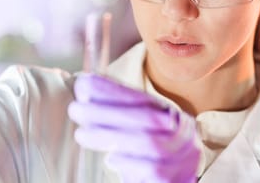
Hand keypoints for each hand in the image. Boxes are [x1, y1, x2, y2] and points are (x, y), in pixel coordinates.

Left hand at [69, 74, 199, 182]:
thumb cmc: (150, 157)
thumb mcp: (136, 130)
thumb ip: (117, 111)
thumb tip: (84, 86)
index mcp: (170, 114)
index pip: (143, 98)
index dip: (113, 91)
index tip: (84, 85)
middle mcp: (182, 132)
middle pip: (146, 117)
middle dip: (106, 111)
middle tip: (76, 110)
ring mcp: (183, 155)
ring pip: (148, 142)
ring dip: (110, 136)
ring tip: (82, 134)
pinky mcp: (176, 179)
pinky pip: (154, 169)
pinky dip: (128, 162)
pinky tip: (111, 159)